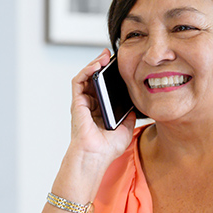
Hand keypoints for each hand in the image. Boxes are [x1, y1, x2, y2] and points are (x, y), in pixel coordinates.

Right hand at [68, 49, 136, 170]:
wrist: (97, 156)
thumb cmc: (107, 148)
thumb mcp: (126, 128)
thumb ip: (129, 115)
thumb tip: (135, 104)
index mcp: (100, 110)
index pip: (103, 87)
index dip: (109, 75)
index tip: (119, 65)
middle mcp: (90, 105)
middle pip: (94, 79)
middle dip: (101, 65)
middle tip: (112, 56)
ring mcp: (82, 103)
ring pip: (85, 77)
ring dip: (94, 64)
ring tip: (105, 57)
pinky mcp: (77, 103)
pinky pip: (78, 82)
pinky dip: (86, 71)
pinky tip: (96, 65)